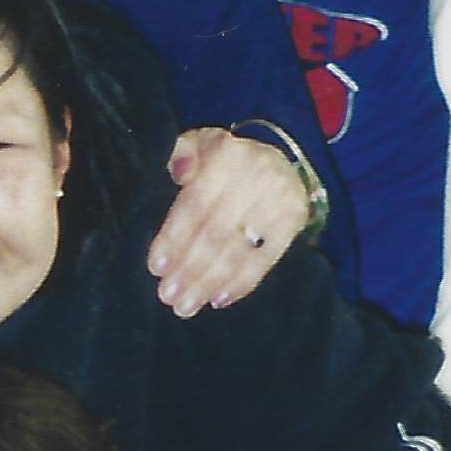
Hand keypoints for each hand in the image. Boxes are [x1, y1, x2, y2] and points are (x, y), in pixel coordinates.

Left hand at [146, 129, 308, 314]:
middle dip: (188, 269)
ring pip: (238, 250)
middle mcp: (256, 174)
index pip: (195, 204)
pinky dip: (242, 283)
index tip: (156, 268)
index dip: (174, 238)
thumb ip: (181, 154)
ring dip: (209, 283)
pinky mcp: (294, 219)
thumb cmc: (223, 162)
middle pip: (215, 233)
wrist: (278, 162)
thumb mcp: (199, 144)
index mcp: (225, 154)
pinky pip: (266, 259)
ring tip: (187, 306)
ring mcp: (279, 198)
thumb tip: (179, 171)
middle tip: (168, 296)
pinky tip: (219, 299)